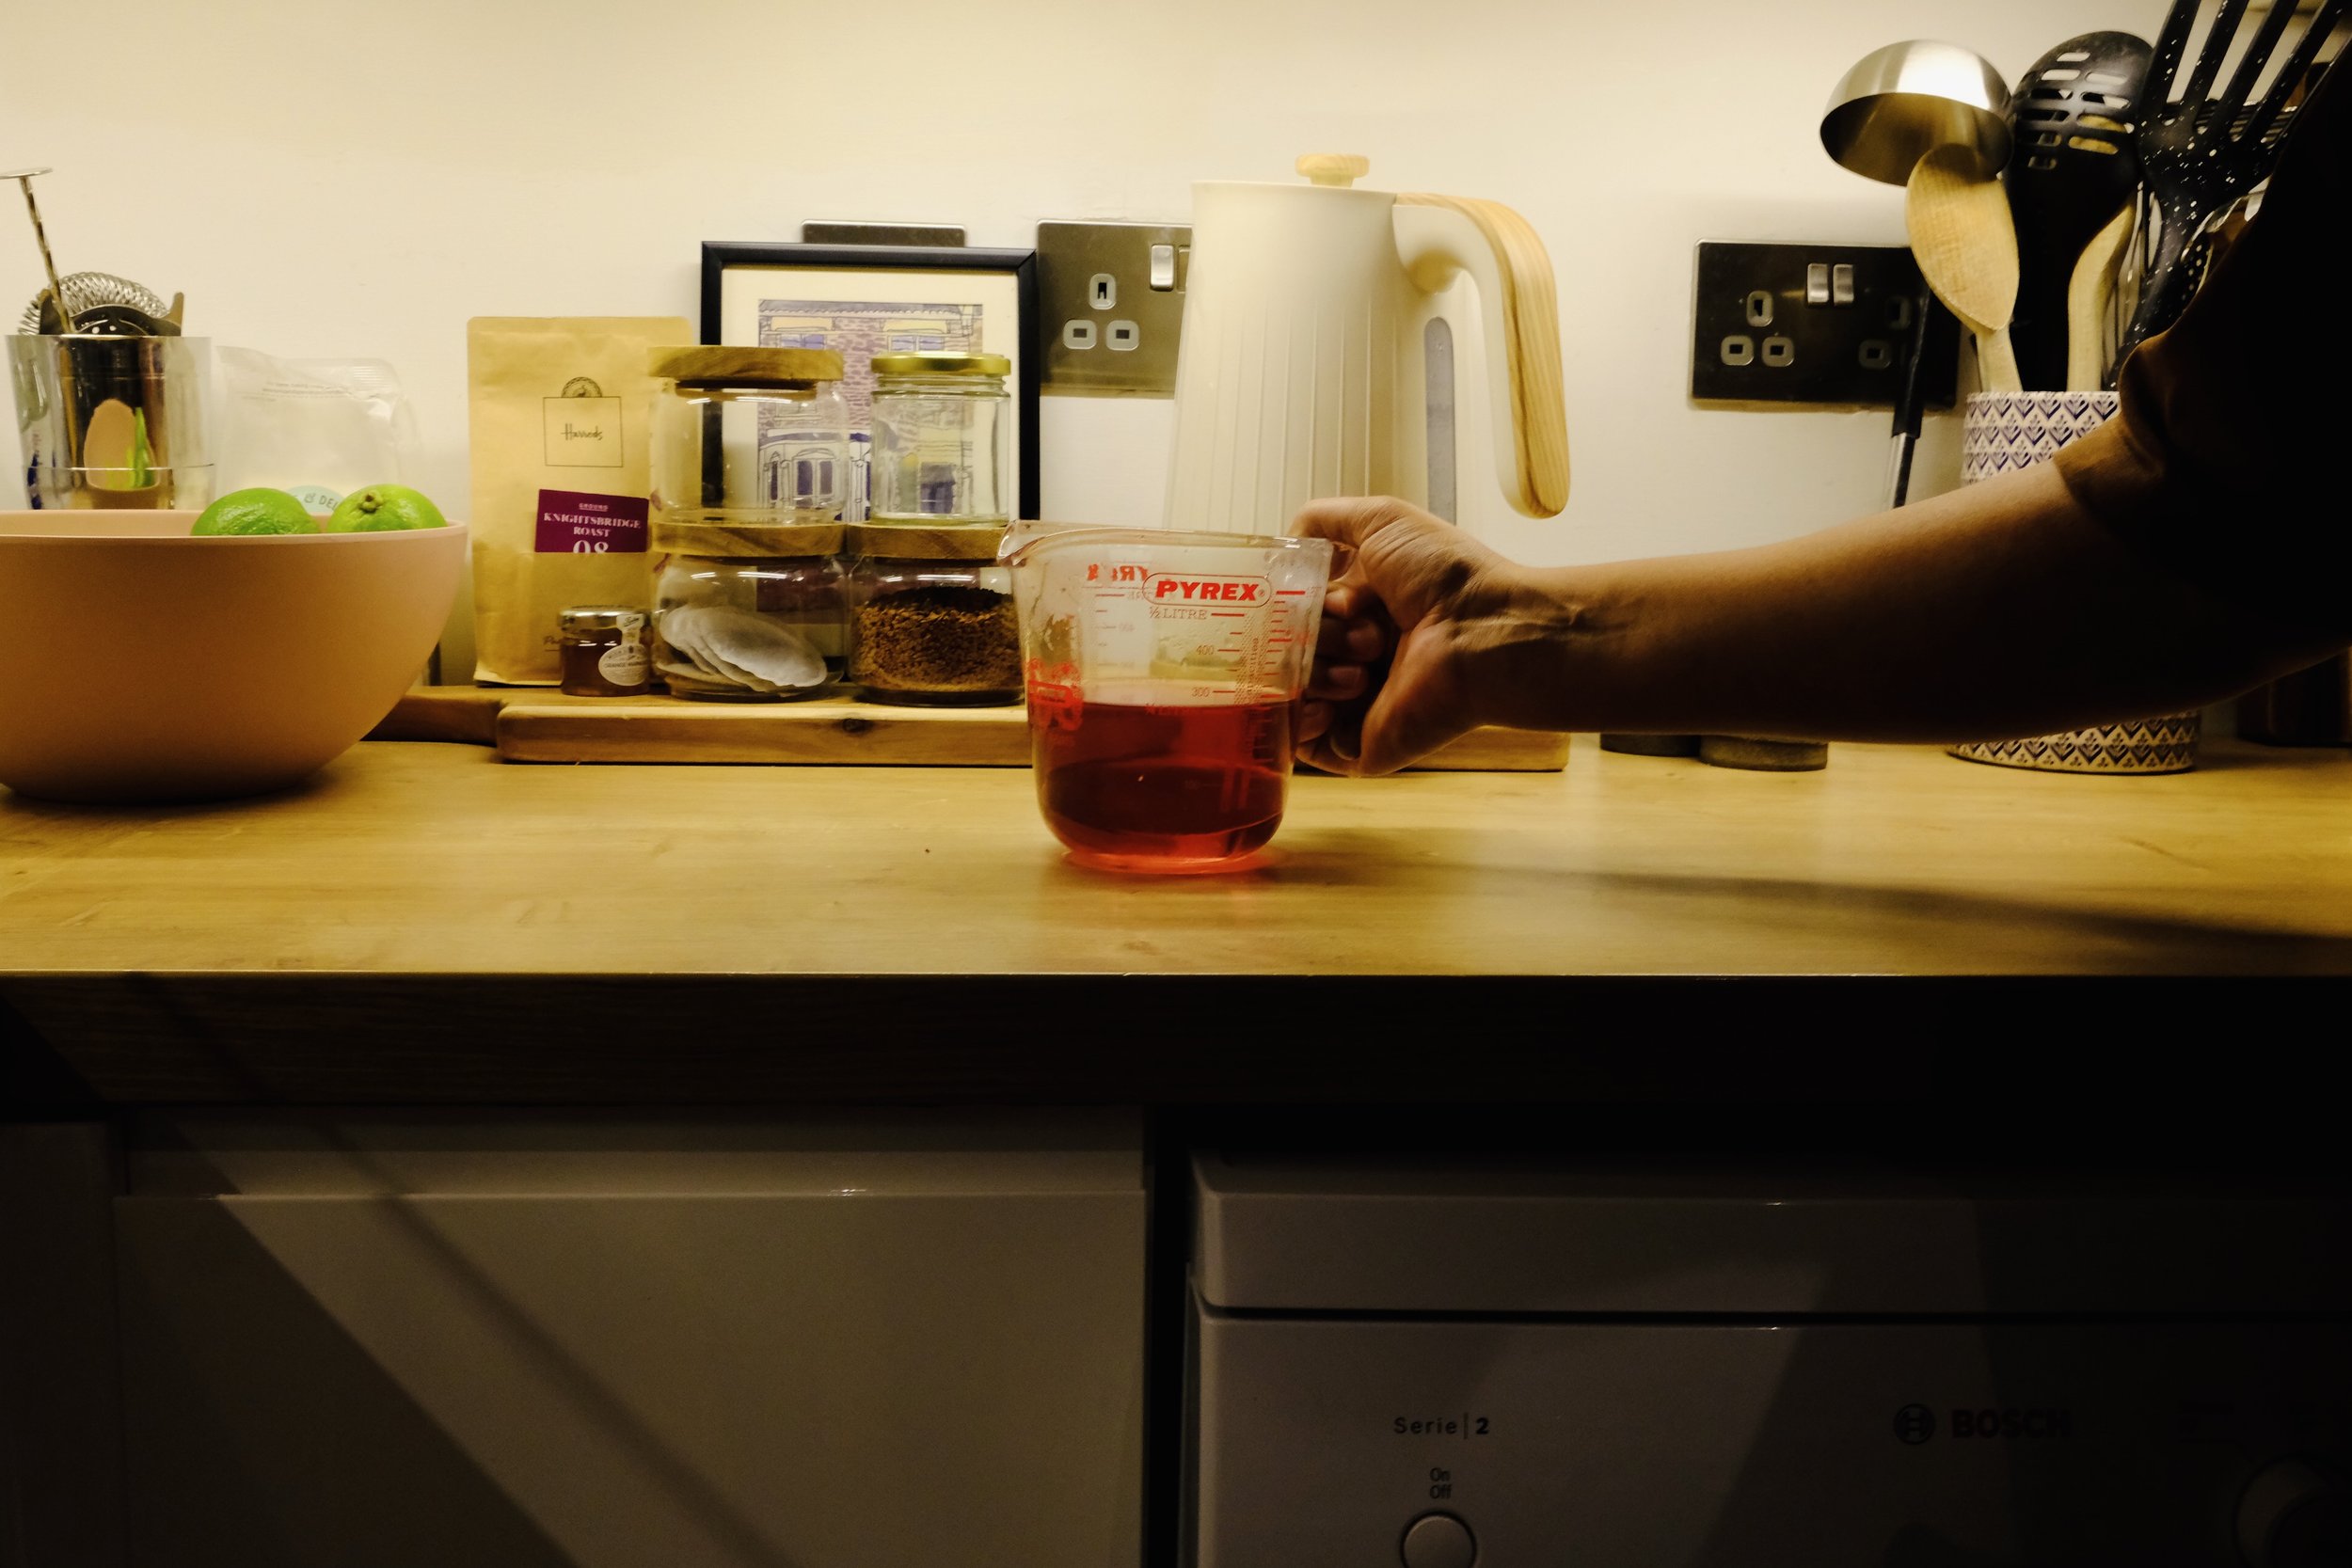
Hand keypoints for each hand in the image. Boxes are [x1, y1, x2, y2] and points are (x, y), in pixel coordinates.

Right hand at [1292, 497, 1532, 775]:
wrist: (1485, 635)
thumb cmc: (1447, 578)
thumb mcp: (1381, 521)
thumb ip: (1325, 519)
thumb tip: (1288, 538)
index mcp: (1359, 610)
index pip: (1292, 611)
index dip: (1298, 599)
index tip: (1328, 593)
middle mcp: (1355, 655)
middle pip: (1287, 648)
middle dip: (1311, 633)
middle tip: (1363, 629)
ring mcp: (1354, 703)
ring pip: (1289, 690)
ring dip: (1315, 670)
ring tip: (1365, 664)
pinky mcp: (1357, 745)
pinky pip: (1299, 743)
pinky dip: (1298, 720)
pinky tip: (1328, 700)